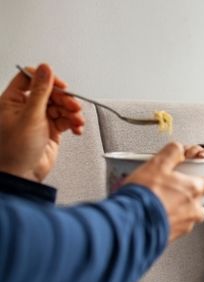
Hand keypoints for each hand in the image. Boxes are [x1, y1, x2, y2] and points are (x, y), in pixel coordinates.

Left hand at [0, 64, 83, 181]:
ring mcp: (38, 119)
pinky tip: (76, 128)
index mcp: (12, 101)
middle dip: (64, 99)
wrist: (22, 176)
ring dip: (72, 112)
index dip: (47, 79)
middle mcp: (25, 108)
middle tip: (72, 107)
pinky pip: (65, 120)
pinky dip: (73, 123)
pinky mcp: (50, 131)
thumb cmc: (16, 150)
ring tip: (77, 120)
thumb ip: (40, 91)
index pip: (29, 79)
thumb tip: (45, 69)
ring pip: (60, 106)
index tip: (61, 86)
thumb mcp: (30, 116)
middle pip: (50, 93)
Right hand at [125, 142, 203, 242]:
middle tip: (180, 193)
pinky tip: (157, 217)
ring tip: (165, 206)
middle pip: (202, 204)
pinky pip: (176, 228)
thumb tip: (179, 148)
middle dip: (194, 199)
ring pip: (190, 218)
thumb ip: (171, 153)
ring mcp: (184, 225)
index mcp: (194, 189)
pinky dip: (170, 223)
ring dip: (182, 212)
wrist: (131, 223)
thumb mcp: (157, 164)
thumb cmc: (145, 195)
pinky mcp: (172, 237)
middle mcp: (193, 209)